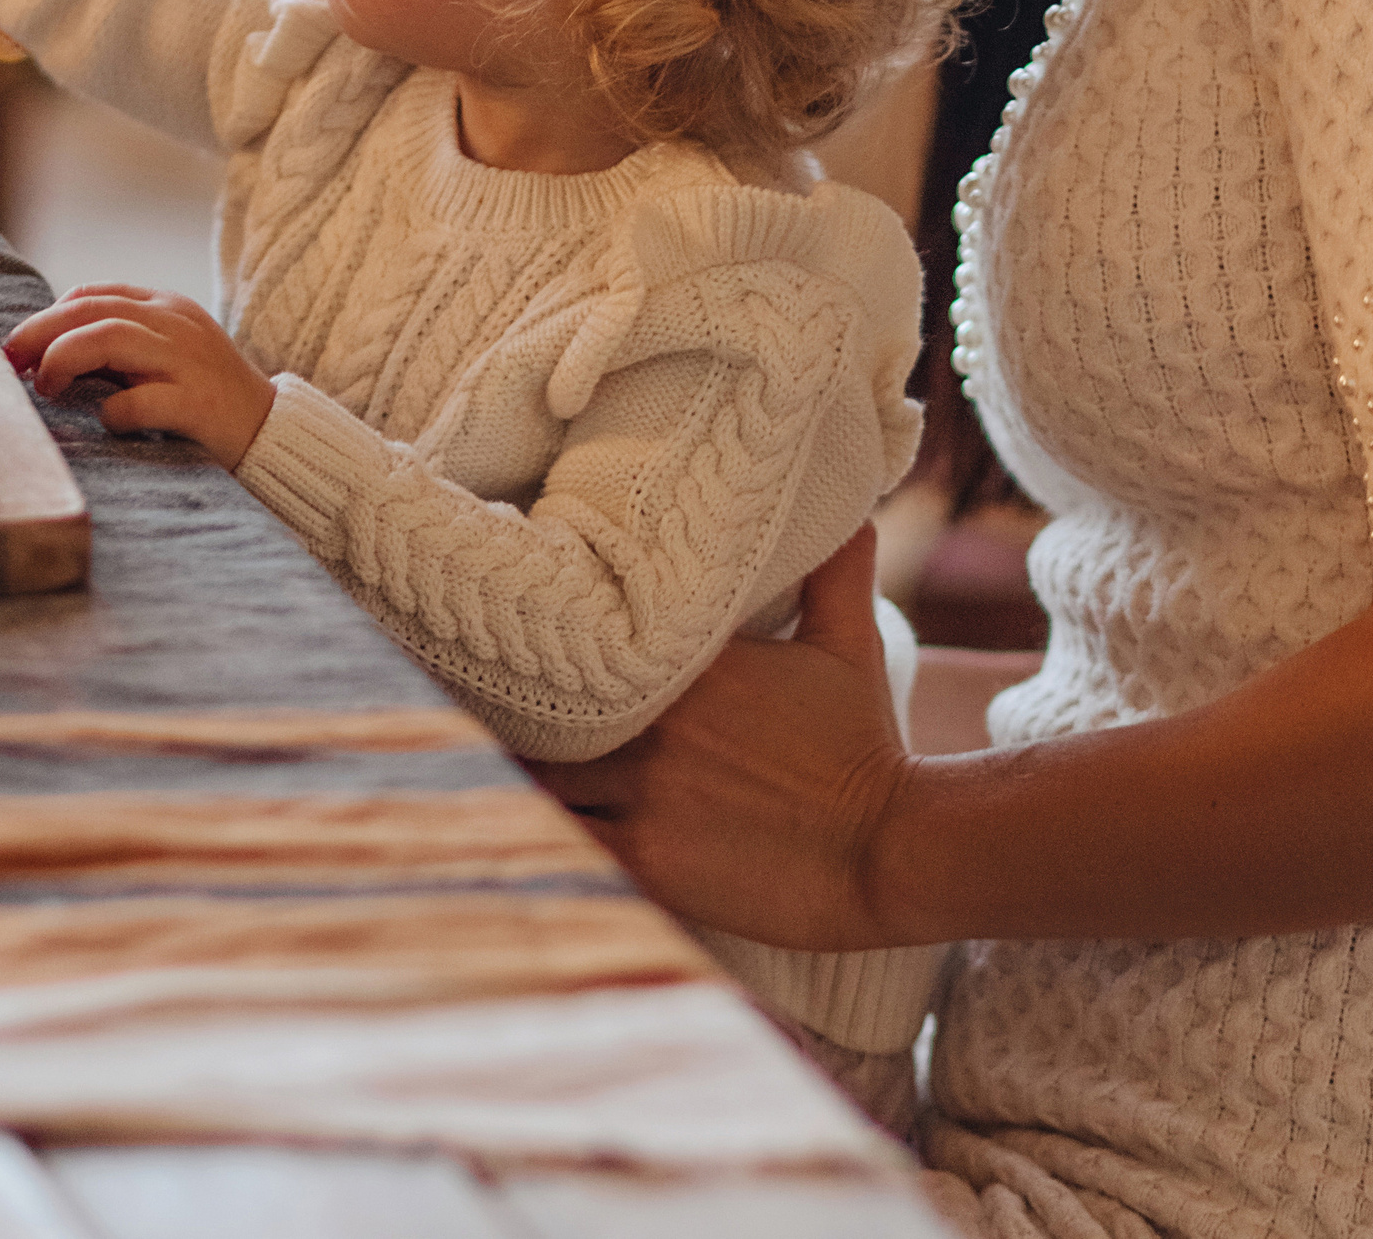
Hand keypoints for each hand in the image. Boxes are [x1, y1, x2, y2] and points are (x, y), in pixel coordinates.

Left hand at [4, 287, 276, 469]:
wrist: (269, 431)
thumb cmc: (202, 397)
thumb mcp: (160, 356)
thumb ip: (113, 349)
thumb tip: (40, 357)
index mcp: (165, 308)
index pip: (93, 295)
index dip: (46, 317)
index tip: (18, 348)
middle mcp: (174, 324)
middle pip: (92, 310)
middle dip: (40, 333)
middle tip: (11, 362)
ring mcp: (188, 361)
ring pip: (111, 337)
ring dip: (65, 359)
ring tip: (47, 387)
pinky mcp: (198, 404)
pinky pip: (143, 400)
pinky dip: (114, 410)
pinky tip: (106, 421)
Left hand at [529, 524, 914, 952]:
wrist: (894, 846)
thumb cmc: (866, 744)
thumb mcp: (850, 645)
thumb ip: (834, 574)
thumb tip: (855, 512)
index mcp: (686, 662)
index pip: (583, 640)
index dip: (542, 648)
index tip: (512, 644)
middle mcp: (655, 720)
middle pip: (542, 711)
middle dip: (513, 714)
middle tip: (478, 713)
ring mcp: (648, 791)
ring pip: (541, 781)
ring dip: (518, 780)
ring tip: (487, 778)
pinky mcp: (651, 861)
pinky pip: (566, 847)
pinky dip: (541, 841)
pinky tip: (521, 838)